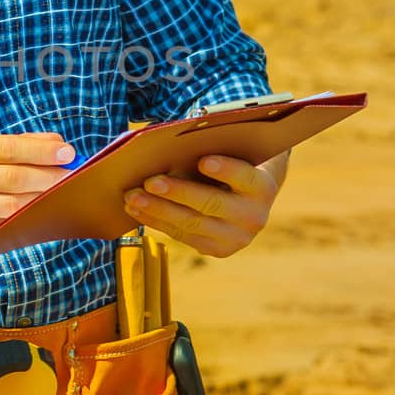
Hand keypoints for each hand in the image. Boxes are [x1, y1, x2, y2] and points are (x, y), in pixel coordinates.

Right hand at [0, 132, 76, 254]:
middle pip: (13, 179)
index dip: (42, 150)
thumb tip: (56, 142)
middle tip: (72, 177)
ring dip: (40, 203)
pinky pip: (1, 230)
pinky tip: (39, 216)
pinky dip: (24, 223)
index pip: (8, 148)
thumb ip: (13, 145)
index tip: (69, 152)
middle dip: (48, 178)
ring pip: (11, 208)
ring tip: (60, 196)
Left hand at [122, 153, 284, 258]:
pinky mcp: (217, 250)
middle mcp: (253, 216)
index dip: (225, 170)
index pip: (245, 177)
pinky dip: (156, 221)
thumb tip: (170, 144)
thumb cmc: (232, 163)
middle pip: (211, 203)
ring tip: (132, 197)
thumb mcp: (230, 154)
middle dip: (177, 192)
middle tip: (150, 181)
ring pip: (191, 224)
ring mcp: (236, 238)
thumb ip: (210, 149)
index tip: (203, 161)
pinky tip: (137, 209)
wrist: (248, 197)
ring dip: (157, 209)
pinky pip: (182, 235)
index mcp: (262, 187)